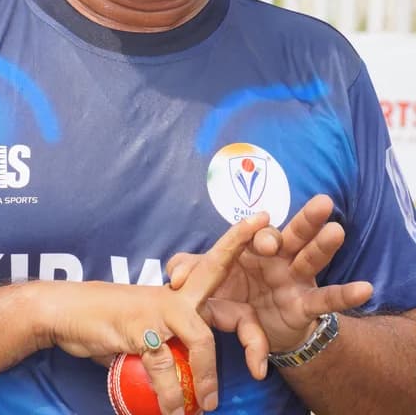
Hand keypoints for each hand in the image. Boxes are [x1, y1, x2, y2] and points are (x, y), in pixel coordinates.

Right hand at [36, 212, 270, 414]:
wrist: (65, 312)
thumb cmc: (104, 320)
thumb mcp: (143, 332)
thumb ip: (166, 347)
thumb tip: (176, 379)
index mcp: (176, 292)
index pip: (212, 264)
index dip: (236, 242)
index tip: (260, 218)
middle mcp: (172, 294)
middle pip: (213, 268)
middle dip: (237, 247)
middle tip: (263, 230)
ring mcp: (158, 309)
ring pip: (200, 340)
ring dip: (206, 378)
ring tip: (206, 406)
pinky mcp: (141, 330)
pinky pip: (166, 367)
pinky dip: (172, 395)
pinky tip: (172, 411)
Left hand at [168, 195, 372, 355]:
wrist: (254, 334)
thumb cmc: (231, 298)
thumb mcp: (208, 288)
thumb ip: (193, 276)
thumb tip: (174, 277)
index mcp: (248, 249)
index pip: (250, 234)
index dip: (252, 229)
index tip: (260, 221)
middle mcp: (275, 257)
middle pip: (290, 233)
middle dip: (301, 220)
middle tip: (315, 206)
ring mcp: (294, 278)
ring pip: (311, 256)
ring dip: (323, 243)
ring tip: (337, 229)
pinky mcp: (306, 303)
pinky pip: (328, 299)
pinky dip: (346, 295)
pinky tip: (366, 288)